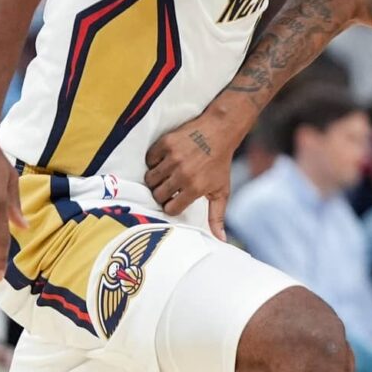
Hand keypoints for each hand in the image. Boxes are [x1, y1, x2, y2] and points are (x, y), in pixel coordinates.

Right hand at [145, 112, 239, 238]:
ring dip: (156, 180)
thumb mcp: (222, 191)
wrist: (220, 131)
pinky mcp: (166, 144)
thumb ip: (217, 216)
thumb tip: (220, 240)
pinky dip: (154, 162)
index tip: (175, 200)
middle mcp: (183, 174)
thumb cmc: (220, 164)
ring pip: (150, 179)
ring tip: (166, 176)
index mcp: (195, 188)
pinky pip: (149, 160)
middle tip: (169, 188)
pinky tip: (165, 162)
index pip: (170, 208)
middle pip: (157, 194)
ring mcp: (173, 158)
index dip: (171, 206)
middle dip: (162, 194)